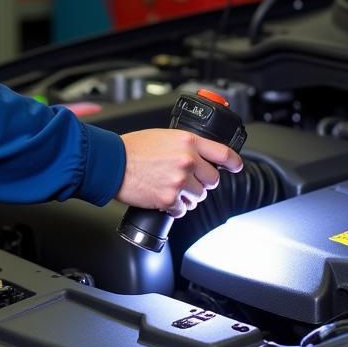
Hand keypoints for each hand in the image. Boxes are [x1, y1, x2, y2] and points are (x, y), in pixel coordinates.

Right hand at [116, 129, 242, 218]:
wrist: (111, 163)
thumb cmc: (132, 148)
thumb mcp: (164, 136)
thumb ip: (185, 145)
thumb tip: (198, 157)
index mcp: (188, 141)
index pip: (223, 153)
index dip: (234, 162)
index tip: (236, 167)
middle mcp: (187, 160)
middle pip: (212, 179)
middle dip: (202, 182)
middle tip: (186, 180)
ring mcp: (179, 180)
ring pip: (199, 196)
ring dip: (188, 196)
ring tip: (170, 188)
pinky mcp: (169, 199)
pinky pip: (183, 210)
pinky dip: (175, 207)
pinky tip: (163, 197)